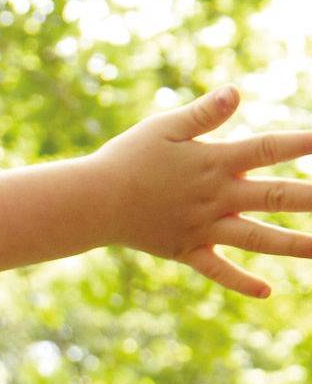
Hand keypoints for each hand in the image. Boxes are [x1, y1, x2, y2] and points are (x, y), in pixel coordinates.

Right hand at [92, 86, 311, 297]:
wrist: (92, 202)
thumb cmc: (128, 158)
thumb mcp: (165, 127)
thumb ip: (205, 113)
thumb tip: (236, 91)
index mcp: (215, 162)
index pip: (269, 149)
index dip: (303, 143)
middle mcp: (216, 197)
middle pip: (274, 198)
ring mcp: (203, 228)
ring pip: (256, 238)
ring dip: (292, 245)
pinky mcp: (187, 250)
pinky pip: (218, 269)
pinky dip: (240, 281)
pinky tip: (267, 291)